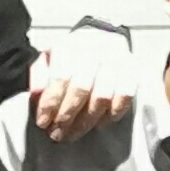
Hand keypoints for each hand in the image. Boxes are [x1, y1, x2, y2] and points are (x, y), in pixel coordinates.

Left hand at [27, 22, 141, 140]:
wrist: (100, 37)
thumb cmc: (71, 54)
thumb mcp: (48, 58)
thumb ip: (39, 74)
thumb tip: (36, 93)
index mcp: (70, 45)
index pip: (60, 77)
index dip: (51, 103)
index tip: (43, 122)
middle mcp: (94, 50)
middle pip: (82, 89)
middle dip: (67, 116)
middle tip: (58, 133)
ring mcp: (116, 59)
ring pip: (103, 96)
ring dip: (87, 120)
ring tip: (74, 133)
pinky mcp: (132, 70)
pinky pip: (125, 96)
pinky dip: (113, 113)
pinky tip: (100, 123)